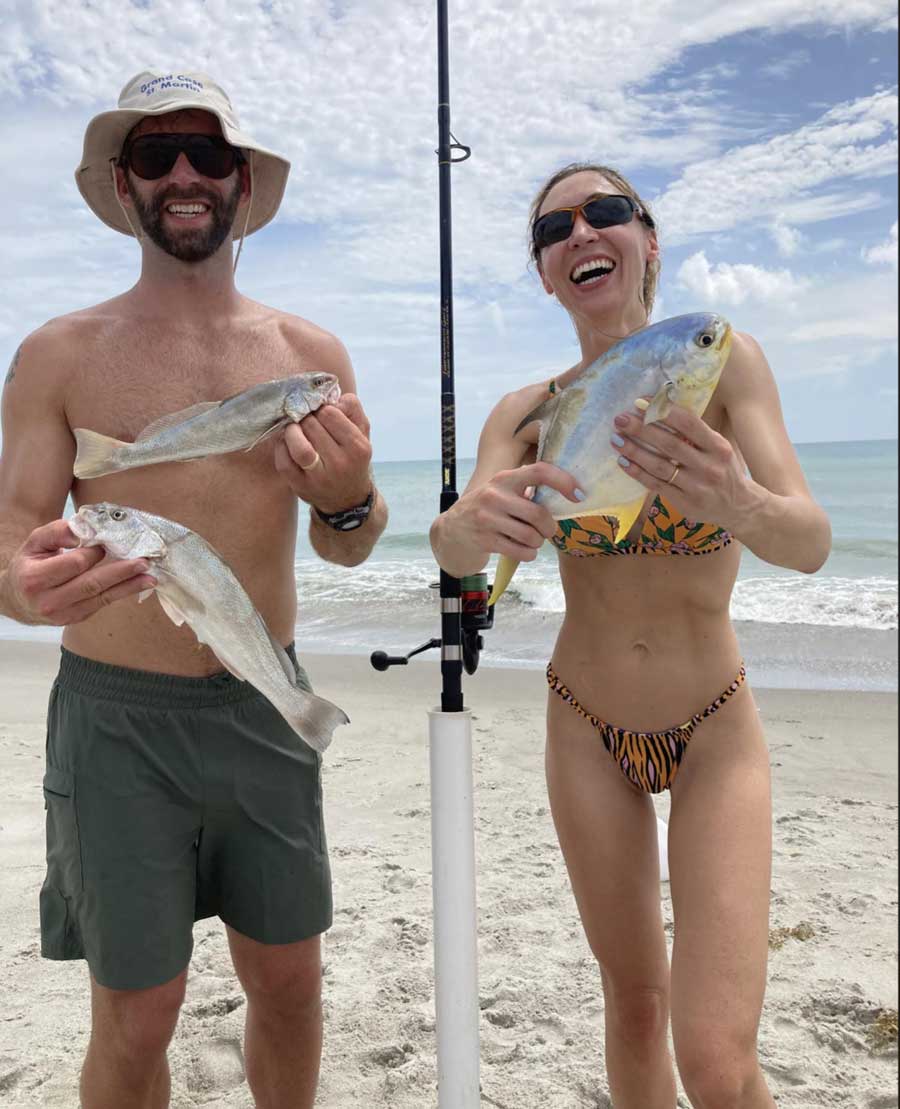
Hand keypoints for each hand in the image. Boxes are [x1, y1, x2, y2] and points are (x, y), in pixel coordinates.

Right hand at [2, 520, 156, 625]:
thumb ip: (55, 532)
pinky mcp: (75, 619)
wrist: (18, 599)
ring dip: (128, 586)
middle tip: (144, 562)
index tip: (107, 542)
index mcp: (35, 579)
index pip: (74, 564)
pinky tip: (137, 584)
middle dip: (121, 572)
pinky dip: (121, 593)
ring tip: (150, 577)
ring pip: (101, 597)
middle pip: (92, 584)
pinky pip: (102, 604)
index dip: (94, 552)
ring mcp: (63, 614)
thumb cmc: (29, 565)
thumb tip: (81, 530)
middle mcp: (49, 601)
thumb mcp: (35, 543)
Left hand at [274, 394, 372, 513]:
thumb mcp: (362, 433)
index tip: (320, 412)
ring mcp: (320, 478)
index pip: (330, 414)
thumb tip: (331, 396)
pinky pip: (284, 462)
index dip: (321, 408)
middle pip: (312, 426)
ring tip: (294, 428)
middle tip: (304, 417)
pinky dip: (281, 447)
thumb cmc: (352, 458)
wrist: (347, 499)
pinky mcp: (301, 487)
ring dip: (291, 431)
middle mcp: (340, 464)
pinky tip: (287, 443)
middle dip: (305, 417)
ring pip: (299, 446)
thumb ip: (353, 409)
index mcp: (358, 448)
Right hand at [450, 462, 582, 562]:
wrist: (450, 533)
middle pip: (539, 514)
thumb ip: (525, 490)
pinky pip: (522, 551)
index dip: (563, 481)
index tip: (578, 495)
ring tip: (531, 541)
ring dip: (537, 543)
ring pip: (531, 536)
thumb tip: (565, 492)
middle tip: (547, 531)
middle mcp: (494, 495)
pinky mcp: (485, 540)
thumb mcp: (500, 493)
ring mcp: (488, 519)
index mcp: (504, 479)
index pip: (539, 472)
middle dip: (549, 528)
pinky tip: (522, 550)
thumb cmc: (485, 511)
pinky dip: (528, 554)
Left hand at [609, 403, 753, 530]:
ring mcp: (696, 486)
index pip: (689, 423)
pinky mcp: (684, 502)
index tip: (641, 402)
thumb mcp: (719, 448)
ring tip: (616, 439)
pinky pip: (656, 485)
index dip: (663, 411)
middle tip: (620, 419)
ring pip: (660, 466)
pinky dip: (638, 472)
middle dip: (642, 429)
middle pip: (669, 444)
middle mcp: (708, 466)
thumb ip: (696, 433)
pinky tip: (623, 461)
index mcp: (718, 447)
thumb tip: (662, 408)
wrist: (739, 507)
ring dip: (634, 451)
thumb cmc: (724, 470)